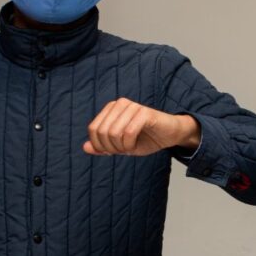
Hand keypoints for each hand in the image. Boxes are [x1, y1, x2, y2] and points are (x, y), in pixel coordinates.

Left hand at [83, 97, 200, 155]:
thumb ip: (102, 146)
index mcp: (111, 108)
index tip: (112, 152)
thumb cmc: (146, 138)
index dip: (99, 146)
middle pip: (102, 132)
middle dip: (110, 148)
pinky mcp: (144, 112)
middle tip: (122, 151)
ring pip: (114, 133)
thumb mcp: (121, 146)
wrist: (170, 135)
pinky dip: (130, 144)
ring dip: (121, 147)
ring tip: (129, 148)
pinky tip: (135, 145)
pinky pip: (129, 132)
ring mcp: (132, 106)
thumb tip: (85, 147)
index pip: (93, 129)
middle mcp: (120, 104)